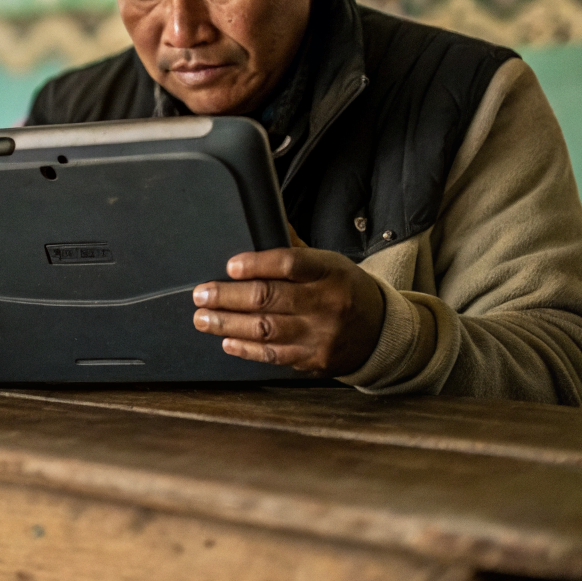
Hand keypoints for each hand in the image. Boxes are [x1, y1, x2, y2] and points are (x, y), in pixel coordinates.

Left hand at [190, 227, 384, 376]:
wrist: (380, 330)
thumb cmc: (344, 288)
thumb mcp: (328, 261)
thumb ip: (295, 248)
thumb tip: (262, 220)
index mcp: (329, 271)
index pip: (290, 263)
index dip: (257, 264)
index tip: (230, 266)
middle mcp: (327, 302)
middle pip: (270, 299)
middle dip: (228, 297)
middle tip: (201, 295)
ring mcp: (321, 334)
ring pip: (266, 330)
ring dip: (228, 324)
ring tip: (204, 318)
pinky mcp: (315, 359)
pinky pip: (275, 355)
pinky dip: (247, 349)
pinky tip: (228, 341)